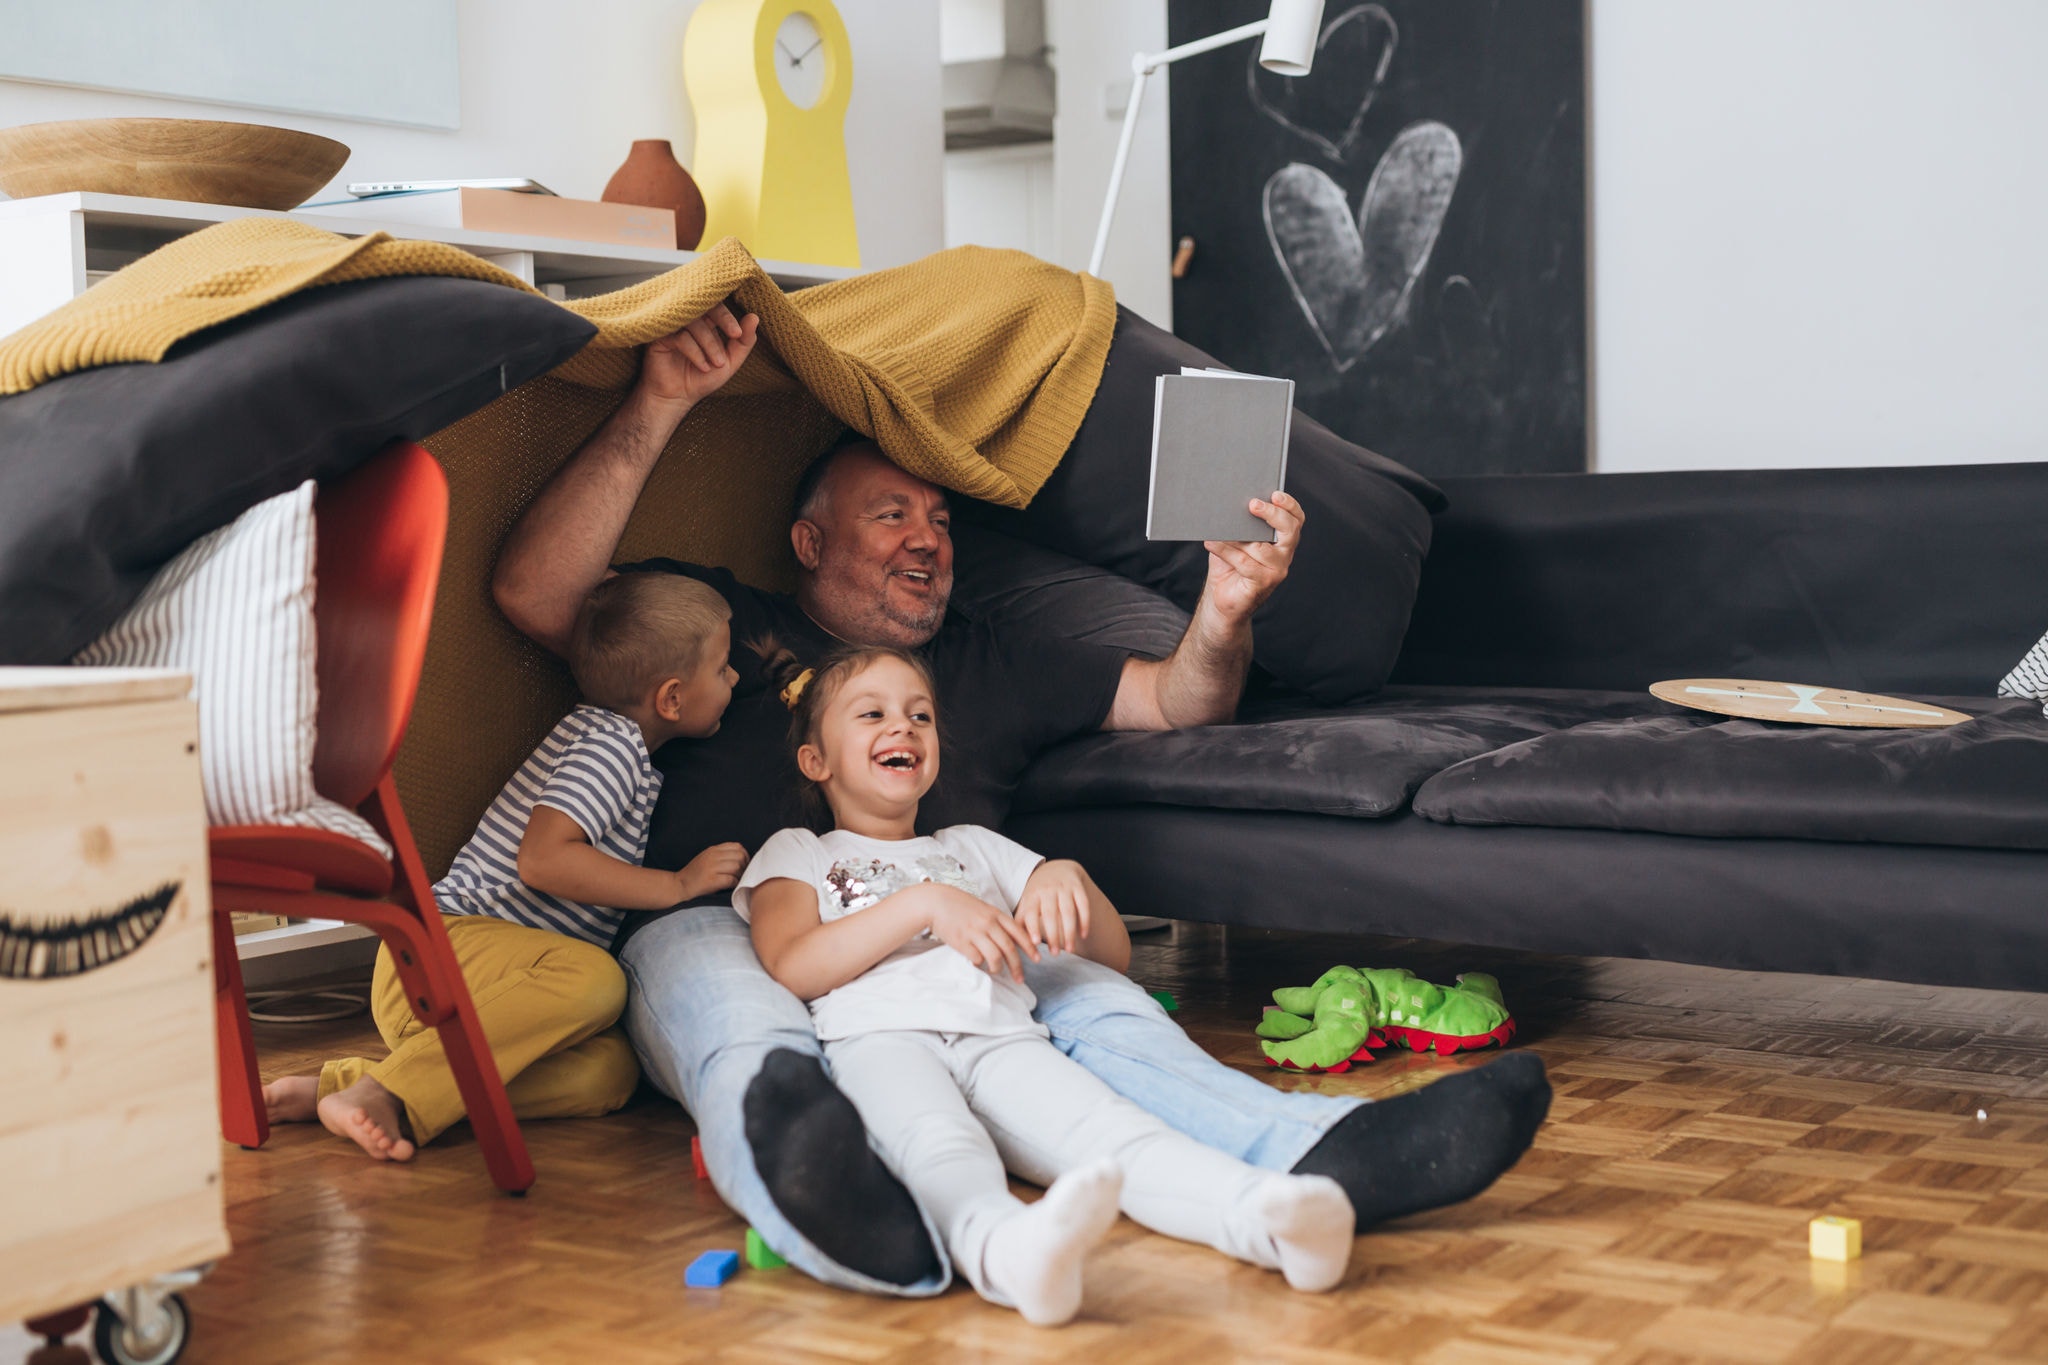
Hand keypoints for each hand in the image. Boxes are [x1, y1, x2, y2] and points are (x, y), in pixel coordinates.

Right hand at [638, 301, 759, 407]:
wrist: (678, 397)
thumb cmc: (702, 378)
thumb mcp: (729, 362)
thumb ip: (744, 342)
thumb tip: (754, 317)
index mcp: (705, 322)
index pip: (717, 306)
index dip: (728, 317)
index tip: (738, 334)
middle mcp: (688, 320)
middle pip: (706, 306)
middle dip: (724, 319)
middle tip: (735, 336)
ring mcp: (673, 326)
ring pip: (694, 323)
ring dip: (710, 344)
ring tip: (715, 364)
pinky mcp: (659, 336)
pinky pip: (680, 336)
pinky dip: (695, 352)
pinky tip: (702, 366)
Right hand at [675, 842, 748, 900]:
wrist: (679, 885)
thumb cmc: (695, 875)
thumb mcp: (707, 858)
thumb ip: (722, 855)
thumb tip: (743, 859)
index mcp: (712, 850)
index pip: (737, 846)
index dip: (745, 855)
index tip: (744, 864)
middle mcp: (712, 856)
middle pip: (739, 856)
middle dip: (744, 866)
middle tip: (742, 874)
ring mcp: (711, 868)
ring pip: (736, 867)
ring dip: (740, 876)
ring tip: (736, 881)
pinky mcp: (711, 880)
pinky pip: (731, 880)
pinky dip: (735, 884)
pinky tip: (731, 886)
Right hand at [926, 886, 1039, 983]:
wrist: (936, 902)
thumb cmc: (960, 906)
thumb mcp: (983, 908)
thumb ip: (997, 922)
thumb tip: (1012, 940)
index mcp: (996, 914)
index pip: (1018, 933)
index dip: (1030, 948)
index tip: (1037, 959)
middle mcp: (988, 923)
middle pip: (1009, 948)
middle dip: (1017, 966)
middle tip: (1020, 979)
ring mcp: (975, 932)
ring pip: (995, 956)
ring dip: (998, 968)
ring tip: (996, 971)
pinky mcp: (961, 941)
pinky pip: (977, 958)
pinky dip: (979, 964)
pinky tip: (977, 963)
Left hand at [1013, 860, 1092, 954]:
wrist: (1057, 868)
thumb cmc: (1038, 892)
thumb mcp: (1027, 901)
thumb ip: (1022, 920)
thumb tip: (1015, 943)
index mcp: (1032, 895)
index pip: (1031, 912)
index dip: (1033, 927)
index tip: (1035, 943)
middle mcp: (1048, 890)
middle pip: (1051, 914)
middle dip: (1053, 935)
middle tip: (1054, 954)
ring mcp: (1064, 888)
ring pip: (1068, 911)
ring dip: (1069, 932)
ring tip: (1069, 950)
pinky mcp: (1078, 888)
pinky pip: (1083, 905)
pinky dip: (1084, 921)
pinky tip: (1083, 935)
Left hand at [1202, 490, 1303, 623]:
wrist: (1221, 597)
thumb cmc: (1229, 563)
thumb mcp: (1235, 538)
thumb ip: (1240, 523)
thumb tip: (1231, 503)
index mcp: (1282, 539)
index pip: (1295, 519)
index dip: (1289, 505)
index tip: (1275, 494)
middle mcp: (1284, 554)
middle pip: (1289, 530)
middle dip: (1272, 514)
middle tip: (1252, 504)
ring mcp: (1277, 570)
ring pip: (1261, 547)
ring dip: (1238, 536)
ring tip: (1219, 528)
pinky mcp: (1263, 583)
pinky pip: (1245, 563)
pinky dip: (1226, 551)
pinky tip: (1211, 543)